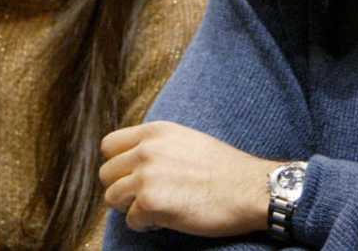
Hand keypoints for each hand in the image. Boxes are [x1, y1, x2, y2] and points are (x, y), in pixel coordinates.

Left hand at [99, 121, 280, 236]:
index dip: (118, 164)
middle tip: (146, 197)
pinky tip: (169, 219)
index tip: (132, 176)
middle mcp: (146, 149)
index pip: (109, 145)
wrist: (251, 189)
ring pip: (112, 198)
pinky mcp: (150, 202)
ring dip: (132, 207)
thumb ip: (158, 146)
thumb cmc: (225, 169)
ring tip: (157, 209)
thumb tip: (132, 161)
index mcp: (156, 131)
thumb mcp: (188, 140)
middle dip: (122, 188)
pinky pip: (131, 220)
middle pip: (106, 174)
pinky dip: (147, 224)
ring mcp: (146, 175)